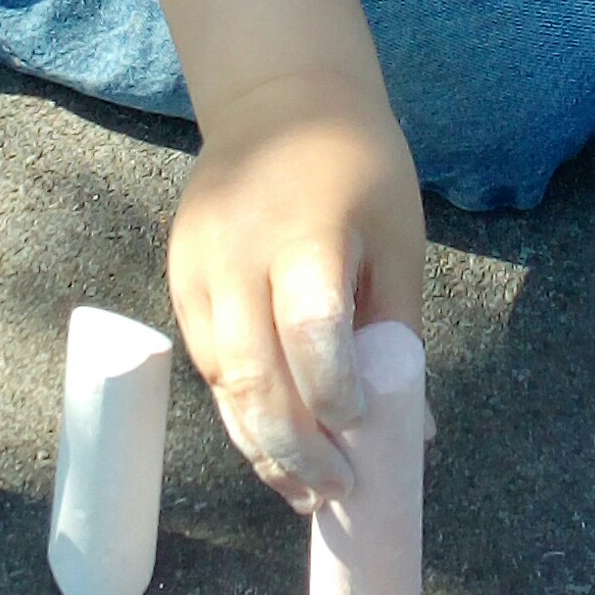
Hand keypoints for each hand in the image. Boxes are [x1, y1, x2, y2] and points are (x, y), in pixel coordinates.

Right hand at [169, 71, 425, 512]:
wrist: (275, 100)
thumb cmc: (357, 171)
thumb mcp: (397, 241)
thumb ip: (399, 335)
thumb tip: (414, 434)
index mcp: (305, 234)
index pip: (311, 328)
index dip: (335, 391)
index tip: (361, 426)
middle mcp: (237, 257)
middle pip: (255, 376)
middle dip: (296, 450)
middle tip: (335, 495)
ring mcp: (198, 273)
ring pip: (225, 385)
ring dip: (264, 448)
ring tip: (307, 495)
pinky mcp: (180, 286)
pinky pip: (213, 368)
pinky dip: (245, 416)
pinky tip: (277, 452)